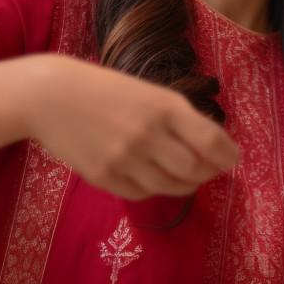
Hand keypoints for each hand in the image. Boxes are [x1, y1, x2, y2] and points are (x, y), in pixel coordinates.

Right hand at [23, 55, 240, 200]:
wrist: (50, 96)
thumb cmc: (107, 90)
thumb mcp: (149, 93)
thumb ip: (179, 118)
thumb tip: (213, 147)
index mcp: (163, 107)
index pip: (210, 140)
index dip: (228, 154)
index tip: (234, 160)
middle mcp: (147, 134)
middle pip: (193, 169)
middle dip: (206, 172)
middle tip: (208, 169)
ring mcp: (123, 158)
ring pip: (169, 186)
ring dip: (183, 184)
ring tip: (185, 176)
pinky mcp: (103, 177)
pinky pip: (140, 193)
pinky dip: (152, 188)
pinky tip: (150, 176)